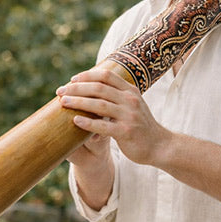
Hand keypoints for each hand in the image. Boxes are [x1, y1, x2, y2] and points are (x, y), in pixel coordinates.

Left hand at [57, 68, 171, 165]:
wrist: (160, 145)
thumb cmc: (141, 125)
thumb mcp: (133, 105)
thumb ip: (117, 95)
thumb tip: (93, 86)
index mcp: (130, 91)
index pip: (106, 75)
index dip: (87, 75)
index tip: (72, 80)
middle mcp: (130, 100)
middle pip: (99, 88)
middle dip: (77, 88)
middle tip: (60, 91)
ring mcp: (129, 116)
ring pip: (99, 105)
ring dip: (78, 102)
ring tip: (63, 102)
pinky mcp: (126, 132)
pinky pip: (103, 126)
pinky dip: (88, 123)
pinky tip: (75, 121)